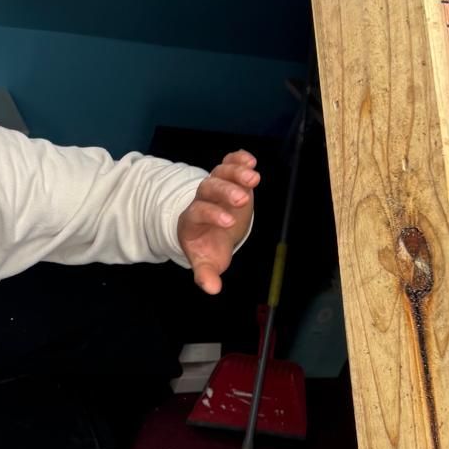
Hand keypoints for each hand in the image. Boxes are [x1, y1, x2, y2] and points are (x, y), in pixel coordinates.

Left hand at [176, 151, 258, 294]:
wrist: (213, 230)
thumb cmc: (210, 247)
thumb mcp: (207, 262)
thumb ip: (206, 274)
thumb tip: (212, 289)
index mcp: (193, 219)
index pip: (198, 211)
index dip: (212, 215)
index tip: (229, 223)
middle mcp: (202, 199)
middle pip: (208, 188)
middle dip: (225, 192)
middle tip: (243, 199)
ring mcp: (216, 185)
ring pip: (220, 172)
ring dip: (236, 172)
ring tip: (254, 178)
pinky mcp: (228, 177)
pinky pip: (229, 162)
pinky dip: (239, 158)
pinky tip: (251, 160)